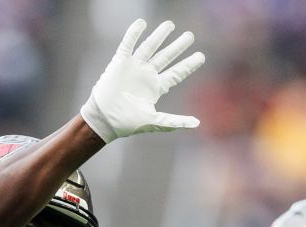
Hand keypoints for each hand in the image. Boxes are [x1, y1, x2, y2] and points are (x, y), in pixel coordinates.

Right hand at [80, 19, 205, 142]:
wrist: (104, 119)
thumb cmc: (127, 123)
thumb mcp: (155, 122)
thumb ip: (175, 121)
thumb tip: (197, 123)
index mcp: (156, 88)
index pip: (176, 73)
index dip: (188, 65)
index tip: (201, 56)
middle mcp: (147, 75)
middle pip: (166, 57)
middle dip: (178, 46)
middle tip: (190, 36)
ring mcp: (134, 68)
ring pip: (150, 47)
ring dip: (159, 36)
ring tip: (170, 25)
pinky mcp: (120, 63)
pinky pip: (128, 45)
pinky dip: (133, 34)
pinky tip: (141, 23)